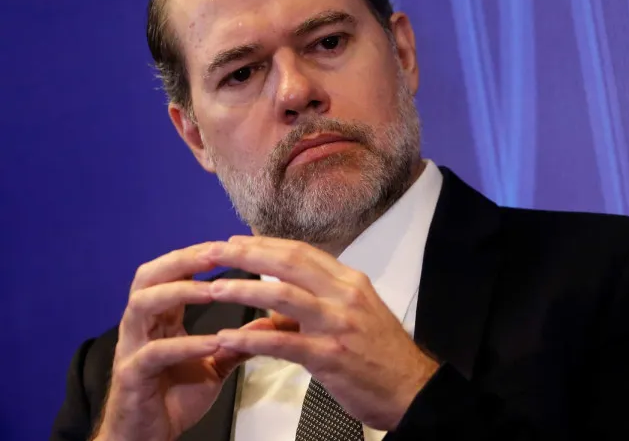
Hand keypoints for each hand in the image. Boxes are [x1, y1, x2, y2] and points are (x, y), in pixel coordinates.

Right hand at [95, 243, 282, 440]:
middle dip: (183, 260)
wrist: (147, 438)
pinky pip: (155, 353)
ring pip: (143, 305)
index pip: (172, 271)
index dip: (198, 254)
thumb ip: (238, 341)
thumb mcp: (214, 364)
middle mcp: (141, 325)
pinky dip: (185, 344)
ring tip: (215, 290)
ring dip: (180, 293)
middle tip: (217, 253)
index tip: (231, 243)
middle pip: (149, 276)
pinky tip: (213, 342)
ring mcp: (133, 348)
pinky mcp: (132, 375)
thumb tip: (272, 320)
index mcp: (159, 317)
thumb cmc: (174, 397)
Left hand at [206, 235, 439, 430]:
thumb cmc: (383, 356)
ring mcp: (338, 324)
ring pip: (282, 295)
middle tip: (213, 252)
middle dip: (245, 254)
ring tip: (213, 290)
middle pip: (288, 263)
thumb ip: (308, 314)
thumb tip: (267, 316)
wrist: (412, 389)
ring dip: (243, 290)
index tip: (234, 242)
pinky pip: (282, 344)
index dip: (264, 244)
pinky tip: (227, 340)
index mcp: (350, 282)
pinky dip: (250, 340)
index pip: (301, 252)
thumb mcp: (350, 321)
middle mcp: (344, 296)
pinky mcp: (330, 355)